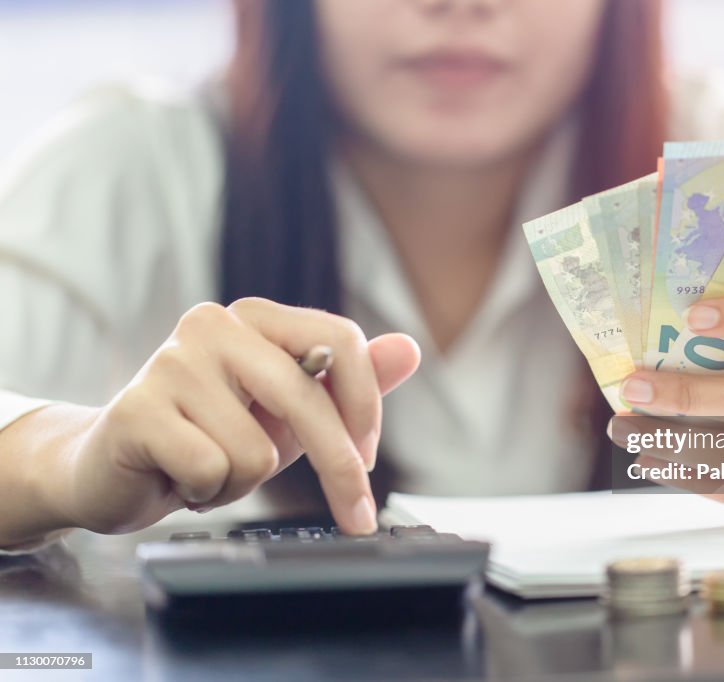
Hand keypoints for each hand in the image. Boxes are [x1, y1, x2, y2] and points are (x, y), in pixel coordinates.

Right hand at [56, 298, 419, 535]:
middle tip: (354, 514)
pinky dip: (207, 492)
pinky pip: (213, 470)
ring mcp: (172, 362)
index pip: (341, 341)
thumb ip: (352, 381)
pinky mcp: (137, 408)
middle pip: (307, 398)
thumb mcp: (294, 413)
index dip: (366, 407)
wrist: (116, 469)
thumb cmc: (214, 436)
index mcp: (258, 317)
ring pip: (258, 450)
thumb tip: (410, 348)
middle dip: (338, 468)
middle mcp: (215, 324)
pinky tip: (181, 477)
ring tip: (213, 469)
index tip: (368, 459)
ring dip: (244, 481)